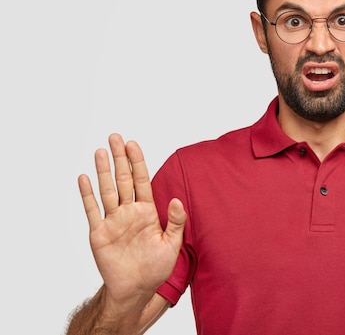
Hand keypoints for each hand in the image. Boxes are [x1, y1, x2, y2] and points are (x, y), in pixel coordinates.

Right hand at [78, 134, 185, 302]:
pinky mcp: (99, 233)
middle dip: (120, 158)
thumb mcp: (172, 245)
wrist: (135, 289)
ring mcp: (113, 221)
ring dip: (103, 171)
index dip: (137, 162)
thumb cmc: (155, 268)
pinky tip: (84, 178)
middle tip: (115, 137)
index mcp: (148, 212)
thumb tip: (178, 200)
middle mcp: (129, 212)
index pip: (142, 181)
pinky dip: (87, 194)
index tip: (133, 144)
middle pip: (123, 179)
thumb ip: (176, 222)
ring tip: (100, 151)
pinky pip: (92, 210)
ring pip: (107, 190)